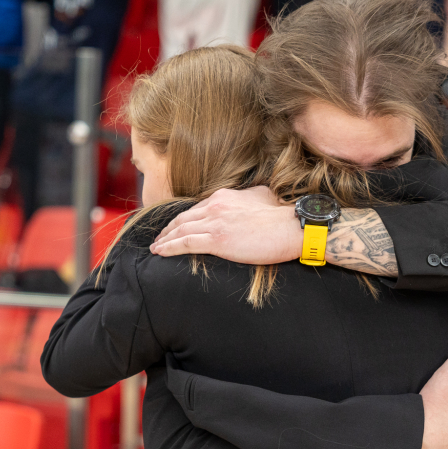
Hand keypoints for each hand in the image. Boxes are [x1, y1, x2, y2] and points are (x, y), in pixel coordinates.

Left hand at [150, 187, 303, 263]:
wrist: (291, 226)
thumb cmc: (282, 215)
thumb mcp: (261, 196)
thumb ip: (248, 196)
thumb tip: (249, 198)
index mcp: (224, 196)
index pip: (196, 208)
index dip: (183, 219)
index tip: (175, 226)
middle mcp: (215, 206)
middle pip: (183, 218)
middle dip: (168, 229)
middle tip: (159, 238)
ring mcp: (215, 222)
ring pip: (180, 231)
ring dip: (164, 240)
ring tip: (156, 248)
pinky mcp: (217, 240)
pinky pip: (185, 243)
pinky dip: (169, 248)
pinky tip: (160, 252)